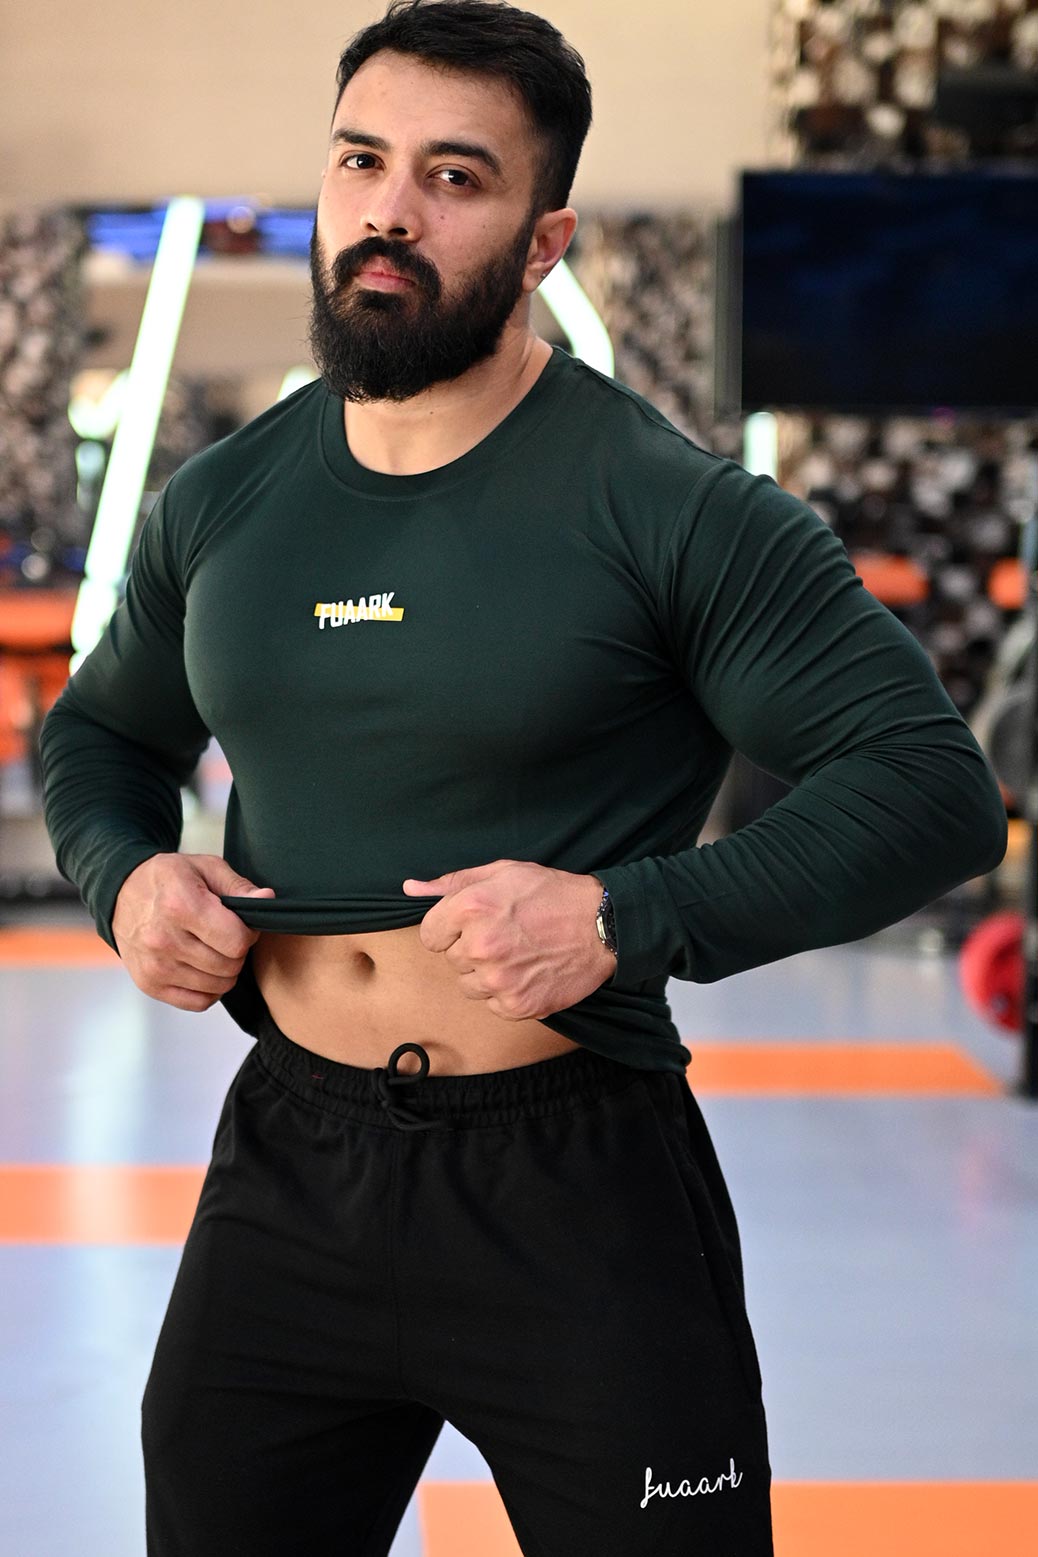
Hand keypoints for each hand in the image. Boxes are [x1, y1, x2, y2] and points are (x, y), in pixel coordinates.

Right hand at [111, 853, 275, 1012]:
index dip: (248, 932)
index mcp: (179, 906)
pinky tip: (202, 966)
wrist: (120, 894)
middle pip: (230, 966)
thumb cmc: (169, 878)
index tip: (239, 922)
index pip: (236, 941)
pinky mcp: (149, 984)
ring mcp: (154, 966)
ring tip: (211, 947)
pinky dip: (209, 989)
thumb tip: (267, 900)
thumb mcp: (206, 867)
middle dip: (237, 951)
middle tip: (224, 933)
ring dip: (224, 970)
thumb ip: (239, 886)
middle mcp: (163, 940)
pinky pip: (199, 1002)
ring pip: (218, 987)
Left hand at [401, 859, 615, 1019]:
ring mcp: (499, 980)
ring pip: (469, 986)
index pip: (429, 935)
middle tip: (506, 936)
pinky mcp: (517, 1006)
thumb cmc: (552, 894)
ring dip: (487, 974)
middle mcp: (480, 946)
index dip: (450, 930)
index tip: (473, 926)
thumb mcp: (503, 872)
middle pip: (451, 960)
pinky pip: (493, 1005)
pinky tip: (529, 972)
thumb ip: (452, 883)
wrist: (603, 925)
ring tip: (518, 954)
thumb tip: (410, 888)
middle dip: (472, 949)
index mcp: (471, 908)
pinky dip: (507, 993)